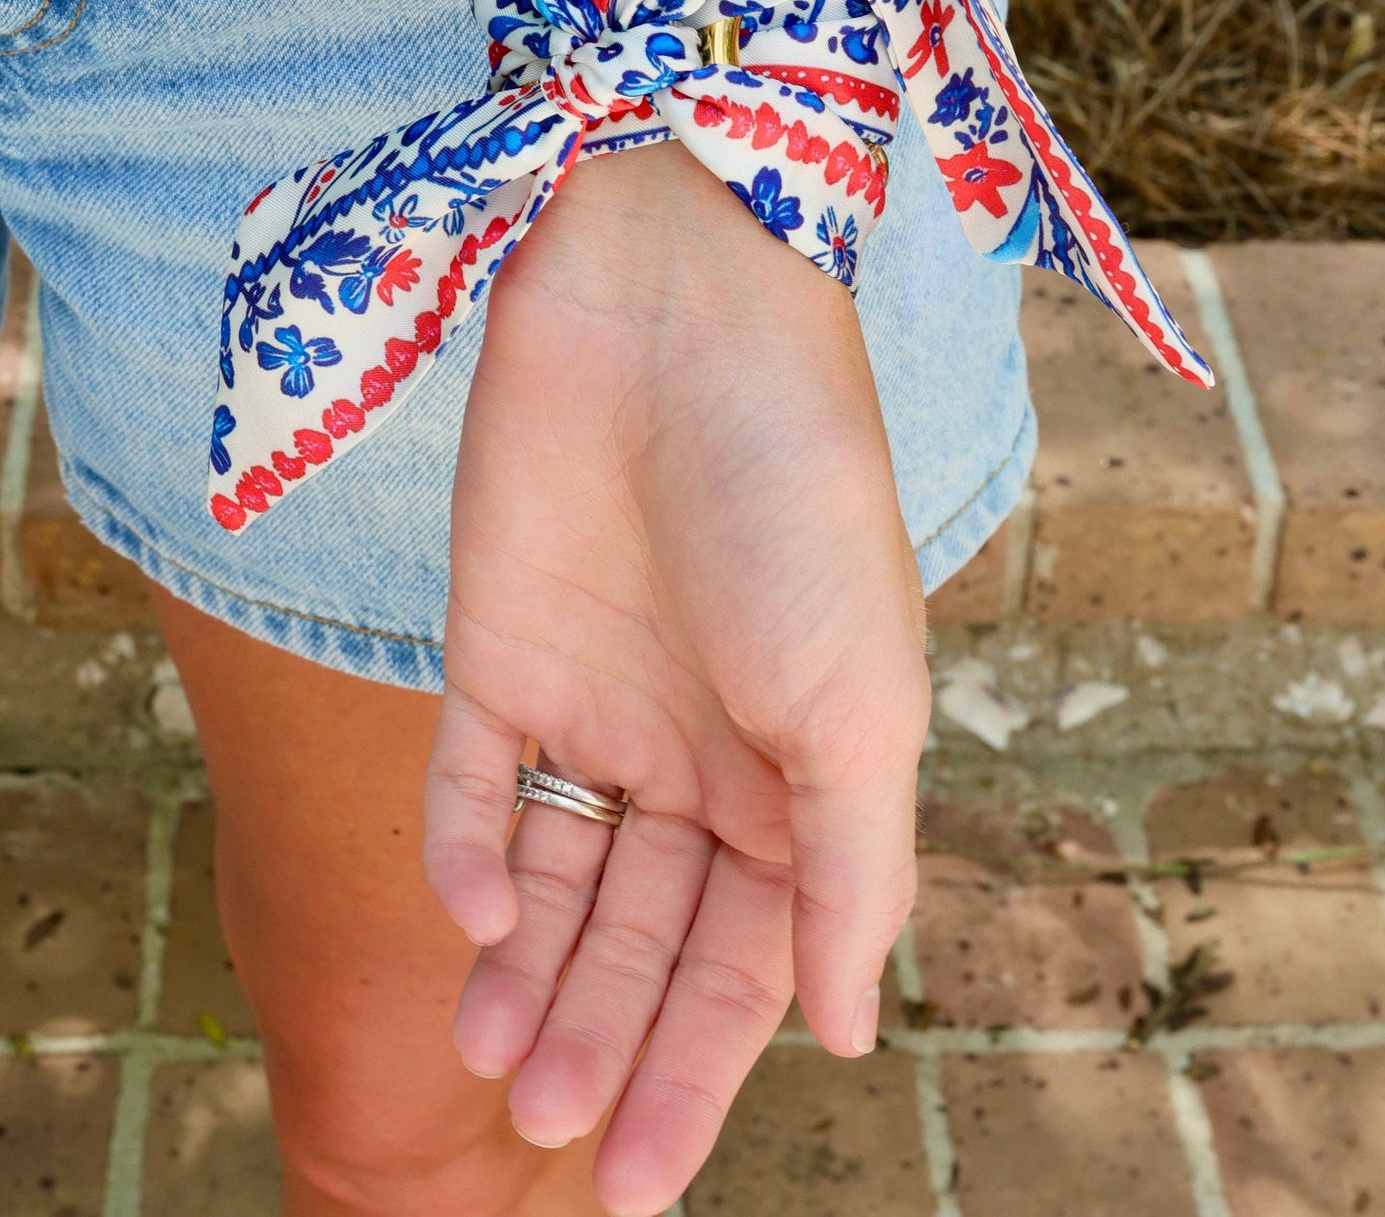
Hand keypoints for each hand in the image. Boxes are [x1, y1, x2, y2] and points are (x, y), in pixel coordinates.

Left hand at [423, 139, 930, 1215]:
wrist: (676, 311)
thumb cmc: (797, 497)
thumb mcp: (859, 699)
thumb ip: (849, 869)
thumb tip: (846, 1033)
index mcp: (800, 772)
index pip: (745, 958)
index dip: (699, 1072)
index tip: (641, 1182)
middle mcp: (698, 751)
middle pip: (641, 934)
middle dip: (604, 1035)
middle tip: (553, 1135)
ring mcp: (596, 702)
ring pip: (553, 879)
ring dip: (528, 970)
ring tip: (500, 1061)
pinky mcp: (500, 647)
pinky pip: (478, 780)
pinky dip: (470, 850)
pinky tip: (475, 914)